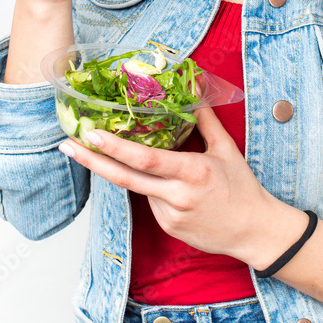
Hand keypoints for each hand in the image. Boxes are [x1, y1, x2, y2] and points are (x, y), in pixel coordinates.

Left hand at [58, 105, 272, 259]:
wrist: (254, 231)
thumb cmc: (243, 188)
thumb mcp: (226, 149)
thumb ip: (205, 120)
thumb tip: (194, 91)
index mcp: (192, 172)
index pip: (144, 159)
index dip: (114, 147)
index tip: (91, 134)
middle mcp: (177, 195)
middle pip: (124, 178)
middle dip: (91, 161)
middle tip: (67, 145)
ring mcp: (170, 215)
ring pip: (139, 188)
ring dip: (132, 172)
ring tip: (139, 162)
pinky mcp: (168, 228)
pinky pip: (150, 202)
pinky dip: (152, 188)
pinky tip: (172, 186)